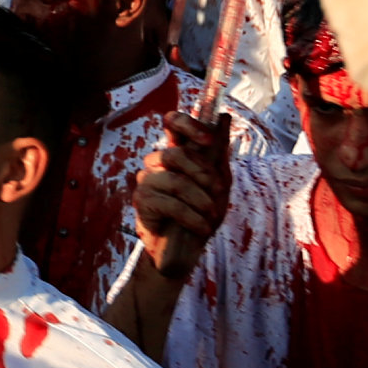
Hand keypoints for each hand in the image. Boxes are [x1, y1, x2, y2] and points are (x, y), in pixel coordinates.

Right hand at [131, 109, 229, 279]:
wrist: (185, 250)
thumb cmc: (201, 213)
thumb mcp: (219, 184)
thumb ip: (219, 154)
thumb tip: (224, 117)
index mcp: (177, 153)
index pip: (172, 123)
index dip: (189, 124)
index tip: (209, 139)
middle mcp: (157, 163)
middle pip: (175, 152)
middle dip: (203, 172)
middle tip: (218, 191)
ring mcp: (146, 181)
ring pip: (175, 180)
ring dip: (201, 200)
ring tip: (211, 215)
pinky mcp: (142, 202)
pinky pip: (171, 204)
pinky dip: (193, 217)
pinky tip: (202, 228)